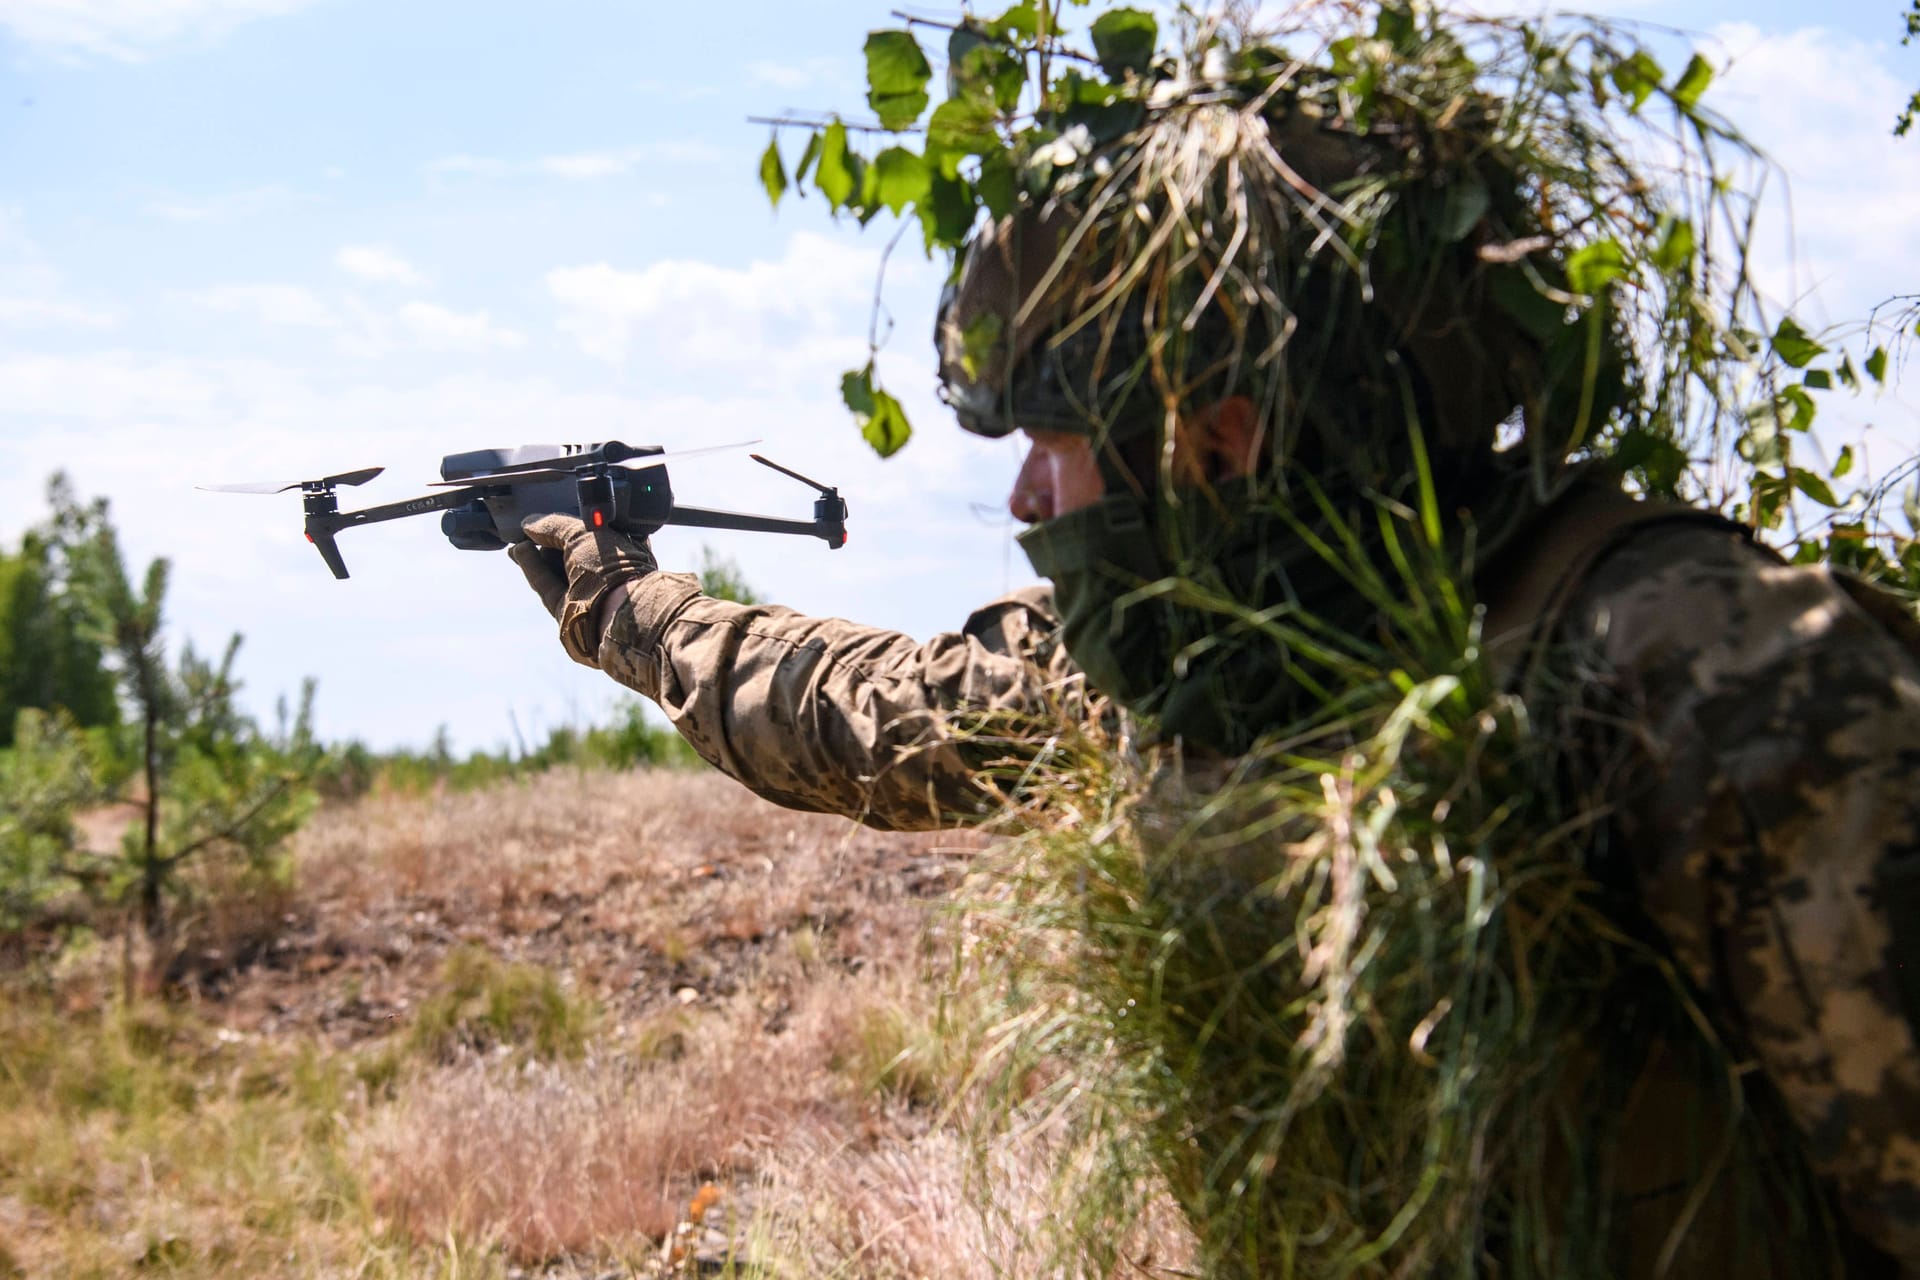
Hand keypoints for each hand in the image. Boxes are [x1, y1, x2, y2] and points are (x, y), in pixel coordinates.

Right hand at [510, 514, 657, 665]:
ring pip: (556, 571)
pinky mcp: (567, 610)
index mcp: (624, 552)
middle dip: (548, 542)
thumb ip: (555, 525)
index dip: (569, 527)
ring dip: (536, 555)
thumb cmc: (612, 567)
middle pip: (571, 554)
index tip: (547, 520)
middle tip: (526, 530)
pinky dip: (532, 567)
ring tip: (519, 540)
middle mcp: (607, 574)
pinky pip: (546, 584)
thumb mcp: (583, 532)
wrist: (615, 613)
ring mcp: (587, 594)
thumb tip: (529, 523)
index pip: (591, 535)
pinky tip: (518, 551)